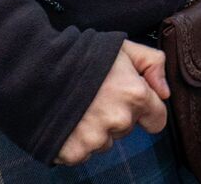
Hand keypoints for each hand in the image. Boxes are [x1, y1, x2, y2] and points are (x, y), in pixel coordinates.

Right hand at [55, 40, 169, 165]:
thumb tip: (165, 93)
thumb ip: (152, 64)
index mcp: (135, 95)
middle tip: (95, 96)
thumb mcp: (123, 48)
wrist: (34, 69)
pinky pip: (84, 152)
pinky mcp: (74, 153)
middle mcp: (119, 121)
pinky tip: (67, 121)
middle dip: (116, 115)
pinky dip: (76, 141)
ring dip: (95, 129)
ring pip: (105, 141)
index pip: (158, 120)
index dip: (146, 110)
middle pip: (127, 128)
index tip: (131, 102)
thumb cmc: (81, 55)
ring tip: (78, 107)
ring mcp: (96, 139)